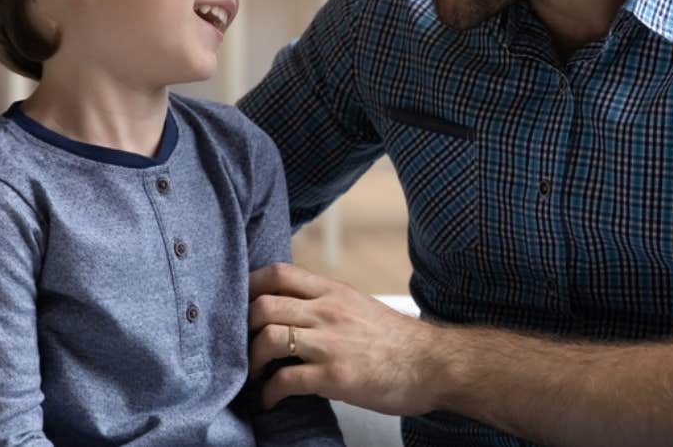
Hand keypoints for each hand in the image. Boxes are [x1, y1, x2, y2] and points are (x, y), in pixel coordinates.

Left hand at [248, 262, 438, 414]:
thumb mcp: (357, 305)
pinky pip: (286, 380)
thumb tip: (292, 307)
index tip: (240, 305)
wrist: (431, 363)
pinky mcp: (334, 376)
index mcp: (332, 291)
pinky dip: (269, 392)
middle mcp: (327, 310)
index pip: (279, 272)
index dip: (250, 286)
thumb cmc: (395, 339)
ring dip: (251, 360)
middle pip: (264, 304)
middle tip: (243, 345)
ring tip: (255, 374)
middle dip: (243, 327)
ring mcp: (330, 342)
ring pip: (269, 337)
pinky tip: (270, 400)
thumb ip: (325, 302)